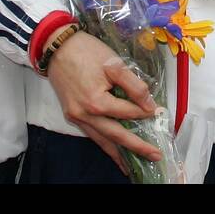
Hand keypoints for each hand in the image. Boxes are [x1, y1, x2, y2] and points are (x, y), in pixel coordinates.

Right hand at [46, 31, 161, 174]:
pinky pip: (91, 134)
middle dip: (136, 147)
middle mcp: (85, 115)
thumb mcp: (114, 64)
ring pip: (101, 140)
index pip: (127, 112)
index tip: (158, 112)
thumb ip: (133, 85)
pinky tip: (112, 149)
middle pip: (115, 135)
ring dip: (117, 153)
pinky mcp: (71, 114)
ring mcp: (76, 117)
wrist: (56, 46)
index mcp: (96, 102)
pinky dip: (103, 143)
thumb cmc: (86, 51)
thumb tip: (148, 104)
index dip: (144, 112)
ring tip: (131, 166)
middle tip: (155, 156)